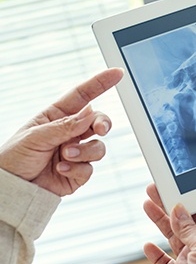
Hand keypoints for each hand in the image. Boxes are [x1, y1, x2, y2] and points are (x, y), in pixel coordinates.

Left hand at [0, 68, 123, 195]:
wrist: (11, 190)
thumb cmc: (14, 159)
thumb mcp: (35, 137)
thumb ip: (65, 126)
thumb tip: (91, 113)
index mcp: (57, 117)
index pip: (82, 96)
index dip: (100, 83)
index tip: (117, 73)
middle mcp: (69, 133)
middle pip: (98, 121)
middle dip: (104, 124)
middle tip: (101, 129)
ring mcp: (75, 152)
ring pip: (98, 147)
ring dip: (84, 152)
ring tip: (64, 156)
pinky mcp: (78, 172)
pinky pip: (90, 168)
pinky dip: (77, 169)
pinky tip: (61, 169)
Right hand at [143, 183, 195, 263]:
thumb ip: (190, 227)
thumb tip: (177, 210)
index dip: (195, 197)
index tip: (182, 185)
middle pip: (186, 218)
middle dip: (171, 204)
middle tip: (158, 189)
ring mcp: (191, 258)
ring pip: (172, 234)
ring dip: (160, 219)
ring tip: (148, 204)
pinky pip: (163, 261)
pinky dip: (155, 253)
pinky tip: (148, 244)